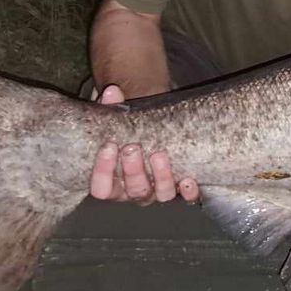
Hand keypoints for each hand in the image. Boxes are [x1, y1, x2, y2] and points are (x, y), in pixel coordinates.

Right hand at [88, 84, 199, 203]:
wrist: (151, 131)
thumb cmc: (127, 131)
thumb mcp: (116, 120)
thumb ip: (110, 108)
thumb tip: (112, 92)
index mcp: (112, 182)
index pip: (101, 188)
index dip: (103, 170)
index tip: (109, 145)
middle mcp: (134, 191)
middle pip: (132, 191)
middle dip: (132, 170)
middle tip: (132, 147)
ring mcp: (158, 192)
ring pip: (159, 195)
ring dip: (161, 177)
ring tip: (158, 154)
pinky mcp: (180, 189)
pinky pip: (187, 198)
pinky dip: (189, 192)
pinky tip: (188, 180)